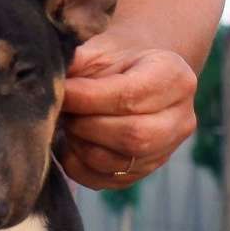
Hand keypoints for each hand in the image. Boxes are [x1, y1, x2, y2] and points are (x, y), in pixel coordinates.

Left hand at [57, 34, 197, 189]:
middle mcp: (180, 119)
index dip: (88, 98)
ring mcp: (164, 152)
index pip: (130, 96)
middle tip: (63, 110)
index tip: (61, 92)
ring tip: (68, 123)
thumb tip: (50, 83)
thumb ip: (77, 63)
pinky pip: (103, 180)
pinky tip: (70, 143)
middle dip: (86, 124)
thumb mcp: (100, 50)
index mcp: (175, 78)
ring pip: (116, 162)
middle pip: (131, 135)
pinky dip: (76, 165)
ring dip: (80, 144)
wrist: (134, 77)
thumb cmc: (114, 62)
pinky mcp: (141, 173)